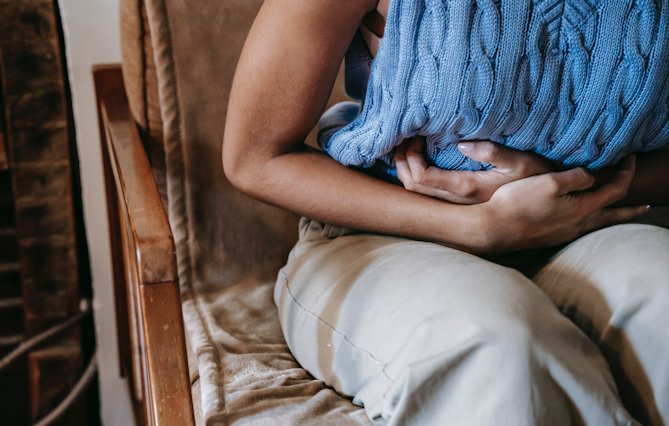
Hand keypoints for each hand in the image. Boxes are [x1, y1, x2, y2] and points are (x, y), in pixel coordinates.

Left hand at [394, 137, 552, 203]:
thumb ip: (494, 153)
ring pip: (417, 192)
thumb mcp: (522, 162)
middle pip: (412, 187)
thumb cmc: (538, 179)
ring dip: (406, 169)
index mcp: (467, 188)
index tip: (416, 136)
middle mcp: (457, 201)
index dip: (410, 158)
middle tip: (405, 137)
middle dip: (402, 162)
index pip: (422, 178)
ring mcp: (457, 204)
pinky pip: (427, 191)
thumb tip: (462, 145)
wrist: (548, 205)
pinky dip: (416, 174)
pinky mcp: (460, 202)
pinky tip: (419, 159)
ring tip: (408, 145)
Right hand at [479, 155, 648, 251]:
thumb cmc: (519, 203)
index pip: (615, 190)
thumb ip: (576, 177)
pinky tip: (581, 219)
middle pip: (612, 216)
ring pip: (596, 224)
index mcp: (582, 209)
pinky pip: (579, 228)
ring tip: (616, 213)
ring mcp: (563, 233)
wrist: (493, 228)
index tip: (630, 158)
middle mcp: (577, 225)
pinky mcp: (549, 237)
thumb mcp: (550, 181)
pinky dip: (590, 220)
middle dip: (630, 209)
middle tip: (646, 206)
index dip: (626, 173)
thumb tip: (590, 177)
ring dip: (610, 216)